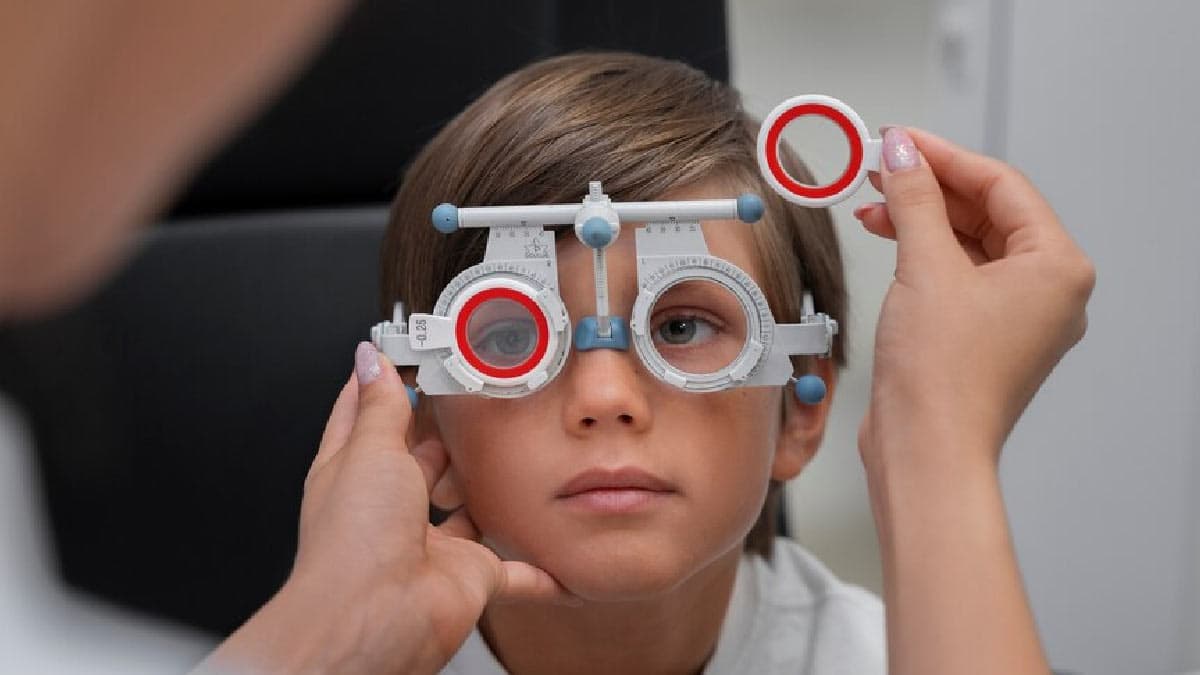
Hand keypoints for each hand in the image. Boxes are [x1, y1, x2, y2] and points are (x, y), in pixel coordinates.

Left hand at [203, 342, 571, 673]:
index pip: (366, 418)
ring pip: (466, 510)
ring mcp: (431, 545)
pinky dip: (537, 568)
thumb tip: (369, 359)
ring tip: (516, 455)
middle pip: (421, 461)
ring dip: (485, 491)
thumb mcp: (368, 450)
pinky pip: (514, 571)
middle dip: (444, 434)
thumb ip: (379, 404)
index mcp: (355, 473)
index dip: (383, 386)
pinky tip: (556, 554)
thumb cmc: (354, 542)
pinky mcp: (469, 576)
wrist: (376, 618)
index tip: (407, 355)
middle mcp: (391, 510)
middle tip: (476, 397)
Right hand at [852, 127, 1090, 674]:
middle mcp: (1049, 291)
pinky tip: (890, 241)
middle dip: (930, 187)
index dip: (944, 156)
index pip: (1001, 186)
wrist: (925, 450)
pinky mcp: (985, 337)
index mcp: (1058, 268)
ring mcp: (1018, 317)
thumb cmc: (941, 377)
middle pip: (988, 213)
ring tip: (875, 203)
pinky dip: (924, 254)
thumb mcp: (924, 267)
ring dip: (922, 220)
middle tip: (880, 165)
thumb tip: (902, 153)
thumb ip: (914, 200)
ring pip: (971, 244)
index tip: (899, 140)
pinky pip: (960, 276)